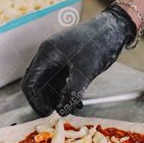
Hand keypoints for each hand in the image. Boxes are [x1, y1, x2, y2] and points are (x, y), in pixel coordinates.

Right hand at [21, 5, 135, 115]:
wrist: (114, 28)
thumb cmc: (98, 44)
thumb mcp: (85, 70)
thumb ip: (72, 92)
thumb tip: (61, 111)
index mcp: (46, 54)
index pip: (30, 83)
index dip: (35, 101)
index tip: (47, 114)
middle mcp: (48, 56)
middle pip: (38, 85)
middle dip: (47, 101)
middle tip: (58, 114)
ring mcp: (58, 59)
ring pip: (51, 85)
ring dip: (58, 99)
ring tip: (72, 109)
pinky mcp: (68, 63)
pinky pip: (62, 82)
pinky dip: (67, 93)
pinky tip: (78, 102)